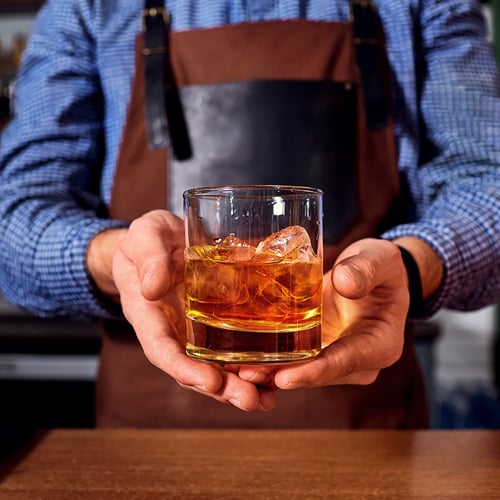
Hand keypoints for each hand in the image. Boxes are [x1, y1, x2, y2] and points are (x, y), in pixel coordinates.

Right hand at [111, 210, 275, 411]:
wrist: (165, 239)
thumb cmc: (149, 238)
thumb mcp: (145, 237)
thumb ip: (148, 259)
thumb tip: (151, 288)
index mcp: (149, 314)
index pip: (162, 350)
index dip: (184, 369)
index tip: (210, 382)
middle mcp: (172, 330)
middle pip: (193, 368)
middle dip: (221, 388)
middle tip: (250, 400)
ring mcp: (194, 328)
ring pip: (214, 364)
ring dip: (239, 384)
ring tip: (267, 399)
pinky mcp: (214, 320)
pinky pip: (230, 345)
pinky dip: (249, 363)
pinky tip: (273, 374)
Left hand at [239, 238, 409, 388]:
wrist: (374, 276)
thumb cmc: (381, 268)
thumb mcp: (380, 259)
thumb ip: (366, 269)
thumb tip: (344, 283)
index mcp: (380, 344)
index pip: (345, 361)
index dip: (314, 371)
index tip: (284, 378)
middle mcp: (360, 362)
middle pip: (319, 374)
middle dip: (283, 376)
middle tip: (246, 374)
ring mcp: (339, 361)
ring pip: (304, 372)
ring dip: (272, 373)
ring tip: (238, 370)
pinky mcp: (322, 352)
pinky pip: (298, 361)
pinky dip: (274, 362)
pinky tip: (245, 360)